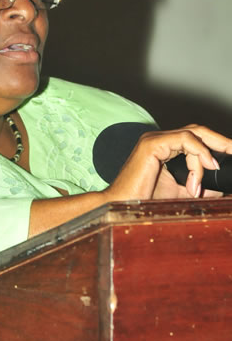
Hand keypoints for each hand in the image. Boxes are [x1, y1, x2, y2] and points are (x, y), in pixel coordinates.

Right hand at [102, 124, 231, 201]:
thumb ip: (198, 185)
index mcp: (164, 149)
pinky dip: (198, 156)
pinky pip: (185, 140)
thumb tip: (219, 185)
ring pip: (193, 135)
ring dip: (206, 157)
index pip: (195, 139)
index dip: (216, 146)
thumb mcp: (180, 194)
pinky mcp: (152, 144)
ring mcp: (154, 140)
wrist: (120, 209)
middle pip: (197, 131)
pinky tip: (198, 175)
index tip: (231, 157)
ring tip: (205, 178)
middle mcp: (158, 140)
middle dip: (221, 141)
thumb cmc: (142, 203)